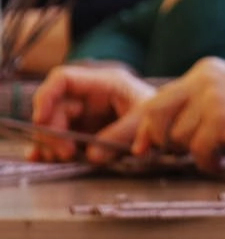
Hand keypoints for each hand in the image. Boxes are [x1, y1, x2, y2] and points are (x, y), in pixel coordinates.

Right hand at [30, 64, 154, 162]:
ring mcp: (85, 114)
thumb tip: (93, 156)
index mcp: (104, 83)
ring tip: (60, 159)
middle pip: (54, 107)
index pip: (63, 79)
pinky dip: (51, 149)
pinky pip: (61, 138)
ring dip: (51, 143)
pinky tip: (41, 159)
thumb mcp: (146, 119)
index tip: (40, 120)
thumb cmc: (161, 112)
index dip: (46, 97)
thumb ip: (122, 134)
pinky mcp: (84, 131)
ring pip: (54, 125)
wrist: (171, 124)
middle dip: (53, 130)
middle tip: (66, 153)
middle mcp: (89, 96)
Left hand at [103, 57, 224, 170]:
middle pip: (155, 116)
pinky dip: (211, 162)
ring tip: (222, 147)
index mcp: (205, 71)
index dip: (136, 126)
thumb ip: (200, 104)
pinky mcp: (223, 121)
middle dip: (150, 141)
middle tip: (147, 156)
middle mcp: (204, 80)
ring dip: (194, 151)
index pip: (157, 98)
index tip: (121, 145)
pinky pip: (200, 153)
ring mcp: (213, 100)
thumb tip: (164, 134)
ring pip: (178, 138)